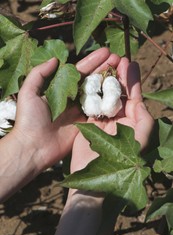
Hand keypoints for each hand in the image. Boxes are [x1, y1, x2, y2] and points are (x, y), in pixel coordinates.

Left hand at [0, 48, 120, 201]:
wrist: (33, 148)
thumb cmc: (29, 120)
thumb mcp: (28, 93)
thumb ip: (39, 74)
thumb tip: (56, 59)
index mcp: (60, 89)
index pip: (79, 72)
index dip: (93, 62)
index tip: (106, 52)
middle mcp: (72, 99)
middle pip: (92, 81)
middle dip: (105, 69)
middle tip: (119, 58)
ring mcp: (80, 112)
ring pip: (98, 94)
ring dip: (110, 83)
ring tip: (123, 71)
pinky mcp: (86, 125)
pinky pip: (100, 112)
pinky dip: (109, 103)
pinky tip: (120, 93)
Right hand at [70, 57, 153, 172]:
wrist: (92, 181)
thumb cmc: (119, 163)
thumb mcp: (140, 141)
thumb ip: (145, 120)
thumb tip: (139, 102)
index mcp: (133, 125)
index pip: (134, 98)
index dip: (133, 81)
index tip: (130, 63)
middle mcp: (119, 122)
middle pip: (120, 94)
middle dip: (119, 76)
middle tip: (117, 58)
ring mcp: (103, 122)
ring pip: (106, 96)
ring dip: (105, 80)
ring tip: (104, 64)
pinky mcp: (88, 124)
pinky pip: (91, 104)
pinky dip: (91, 91)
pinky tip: (91, 79)